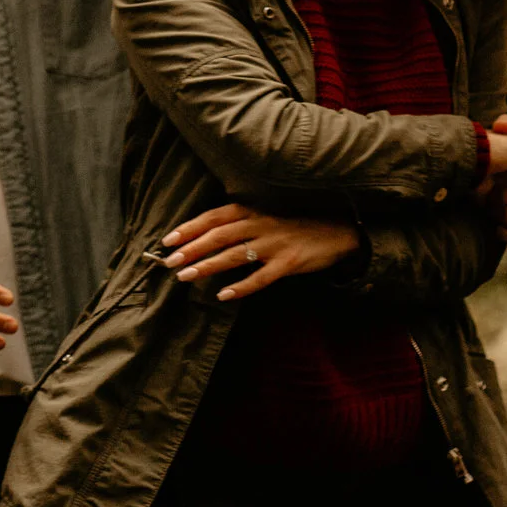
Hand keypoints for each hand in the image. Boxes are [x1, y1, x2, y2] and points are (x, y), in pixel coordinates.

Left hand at [160, 203, 362, 301]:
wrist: (338, 232)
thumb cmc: (295, 227)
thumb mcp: (267, 219)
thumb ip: (240, 227)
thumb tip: (204, 240)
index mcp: (254, 211)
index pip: (215, 216)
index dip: (190, 227)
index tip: (168, 240)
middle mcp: (262, 224)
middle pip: (220, 234)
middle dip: (192, 247)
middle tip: (169, 261)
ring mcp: (275, 243)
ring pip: (235, 254)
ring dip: (207, 265)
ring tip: (185, 276)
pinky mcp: (289, 262)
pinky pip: (261, 277)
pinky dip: (241, 286)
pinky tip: (223, 295)